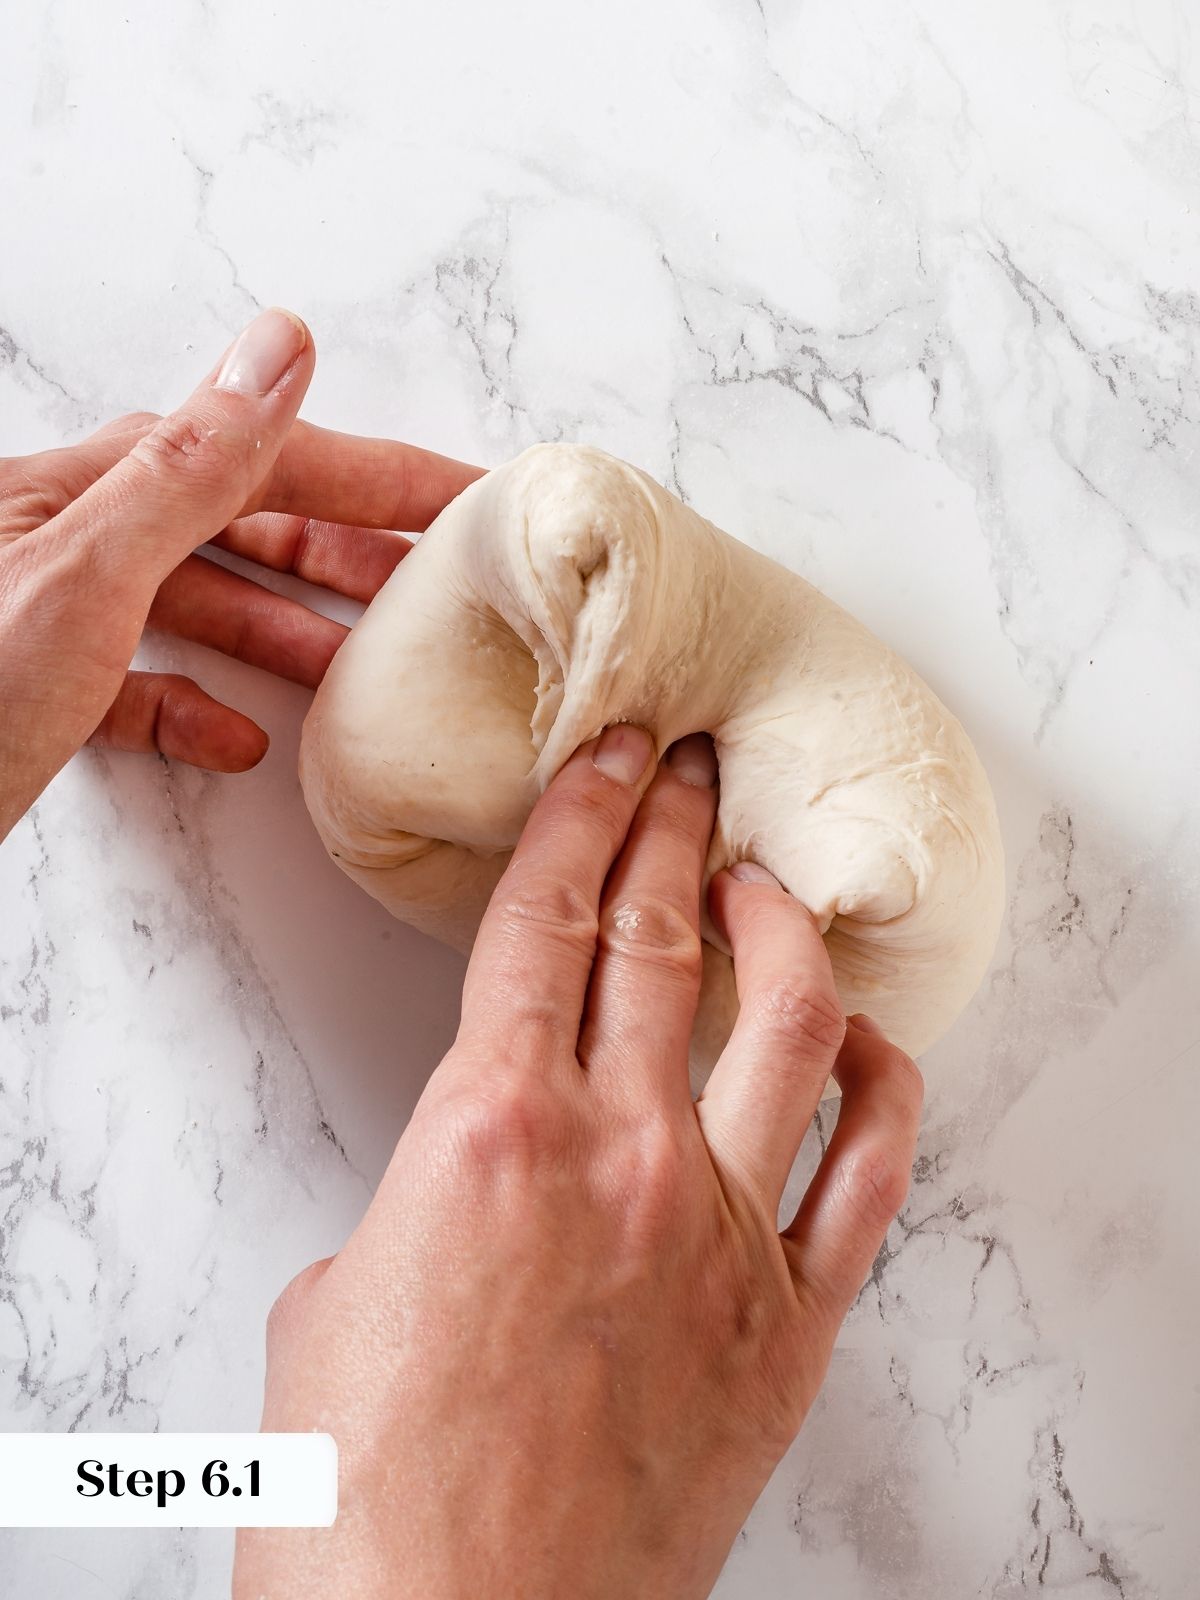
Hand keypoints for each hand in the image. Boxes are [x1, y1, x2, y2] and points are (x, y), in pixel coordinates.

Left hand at [0, 307, 481, 839]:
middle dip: (349, 552)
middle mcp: (72, 539)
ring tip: (363, 662)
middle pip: (240, 526)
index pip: (272, 462)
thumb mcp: (82, 579)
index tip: (478, 496)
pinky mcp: (32, 697)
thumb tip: (282, 347)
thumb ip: (190, 469)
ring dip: (284, 630)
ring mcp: (50, 617)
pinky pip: (134, 688)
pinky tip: (238, 741)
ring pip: (194, 605)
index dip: (384, 478)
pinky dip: (195, 709)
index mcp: (90, 493)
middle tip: (444, 580)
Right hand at [237, 725, 922, 1599]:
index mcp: (489, 1131)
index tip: (613, 755)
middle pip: (666, 938)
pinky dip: (884, 1091)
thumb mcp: (340, 1299)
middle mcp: (621, 1155)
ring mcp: (722, 1234)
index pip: (547, 919)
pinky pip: (873, 1176)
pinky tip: (870, 1047)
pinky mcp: (788, 1326)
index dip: (584, 815)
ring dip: (787, 925)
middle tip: (688, 767)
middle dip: (679, 827)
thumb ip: (425, 1198)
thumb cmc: (360, 1497)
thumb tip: (477, 1182)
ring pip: (791, 1025)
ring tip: (773, 876)